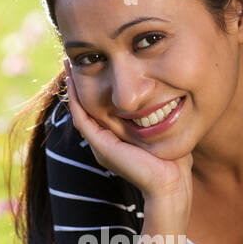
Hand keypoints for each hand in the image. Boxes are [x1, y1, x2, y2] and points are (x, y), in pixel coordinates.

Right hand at [64, 59, 193, 211]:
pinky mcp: (101, 146)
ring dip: (73, 87)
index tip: (95, 63)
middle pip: (86, 108)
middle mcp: (104, 143)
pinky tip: (72, 80)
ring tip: (68, 64)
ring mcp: (100, 146)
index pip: (99, 110)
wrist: (170, 185)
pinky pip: (82, 117)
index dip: (94, 87)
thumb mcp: (163, 132)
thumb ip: (159, 117)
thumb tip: (170, 97)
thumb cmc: (174, 163)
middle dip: (79, 83)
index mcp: (116, 141)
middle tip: (74, 59)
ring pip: (80, 110)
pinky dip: (76, 99)